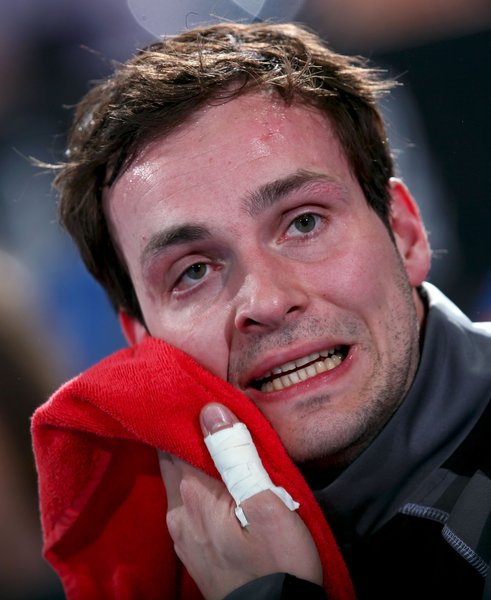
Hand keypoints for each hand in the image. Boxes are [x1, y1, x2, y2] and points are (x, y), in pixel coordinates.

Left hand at [158, 403, 321, 599]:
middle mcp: (177, 513)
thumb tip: (209, 410)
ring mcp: (181, 534)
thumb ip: (235, 455)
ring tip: (210, 440)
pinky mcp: (192, 549)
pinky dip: (193, 483)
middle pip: (170, 459)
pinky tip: (210, 479)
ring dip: (190, 459)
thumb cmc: (279, 564)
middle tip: (202, 408)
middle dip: (183, 434)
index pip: (173, 441)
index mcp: (193, 496)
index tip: (191, 391)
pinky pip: (185, 503)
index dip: (181, 415)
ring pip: (177, 482)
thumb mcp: (267, 504)